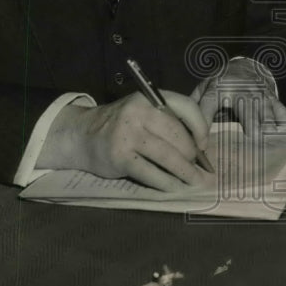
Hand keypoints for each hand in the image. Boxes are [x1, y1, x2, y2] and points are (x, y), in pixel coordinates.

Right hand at [38, 89, 210, 190]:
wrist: (81, 135)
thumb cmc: (121, 124)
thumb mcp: (143, 111)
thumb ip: (168, 119)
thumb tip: (201, 144)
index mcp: (149, 98)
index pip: (185, 106)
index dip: (200, 126)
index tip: (204, 144)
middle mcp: (138, 112)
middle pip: (177, 135)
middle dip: (192, 154)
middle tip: (199, 168)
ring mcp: (127, 134)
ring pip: (167, 156)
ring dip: (185, 172)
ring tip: (194, 181)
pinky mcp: (120, 157)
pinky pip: (150, 173)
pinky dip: (166, 183)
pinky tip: (174, 187)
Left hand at [194, 58, 285, 136]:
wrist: (242, 67)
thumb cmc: (220, 83)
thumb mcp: (204, 88)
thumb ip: (195, 105)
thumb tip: (184, 127)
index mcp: (218, 88)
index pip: (208, 102)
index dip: (204, 120)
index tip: (203, 143)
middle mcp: (240, 90)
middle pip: (245, 105)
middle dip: (250, 122)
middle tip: (253, 138)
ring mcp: (258, 93)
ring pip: (264, 108)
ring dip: (268, 123)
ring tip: (270, 139)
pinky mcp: (270, 97)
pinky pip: (279, 109)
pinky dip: (283, 121)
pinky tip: (285, 133)